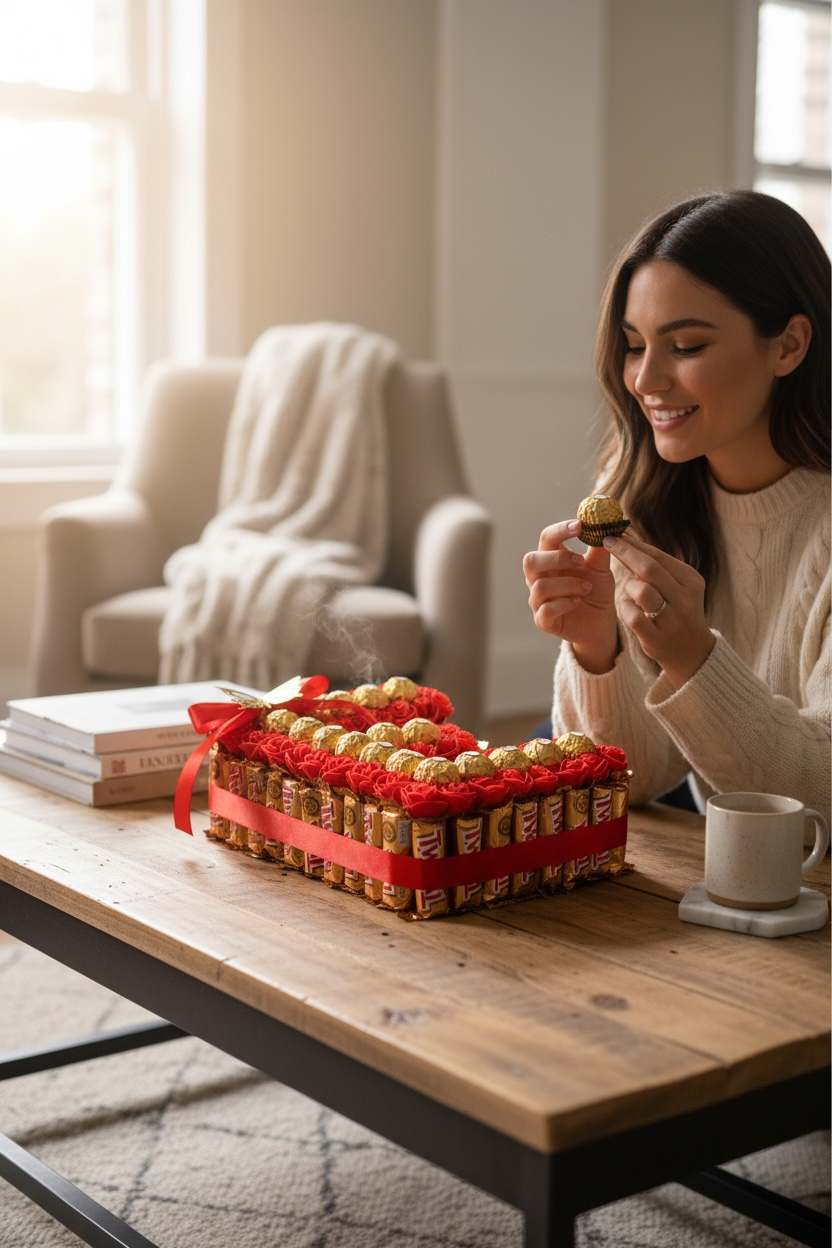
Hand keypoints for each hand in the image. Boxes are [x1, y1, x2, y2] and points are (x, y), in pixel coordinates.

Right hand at [523, 520, 618, 671]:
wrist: (601, 622)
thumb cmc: (596, 591)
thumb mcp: (601, 568)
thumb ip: (600, 548)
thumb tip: (605, 524)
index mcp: (551, 560)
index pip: (547, 538)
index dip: (560, 530)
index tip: (579, 525)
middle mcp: (539, 578)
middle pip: (530, 561)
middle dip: (556, 558)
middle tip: (580, 560)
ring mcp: (538, 600)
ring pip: (540, 586)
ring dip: (568, 584)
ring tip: (587, 587)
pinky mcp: (543, 621)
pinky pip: (546, 610)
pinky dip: (564, 603)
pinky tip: (578, 601)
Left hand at [602, 532, 714, 688]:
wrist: (690, 650)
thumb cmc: (676, 609)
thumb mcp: (676, 586)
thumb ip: (656, 568)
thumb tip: (624, 540)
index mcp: (691, 580)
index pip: (658, 556)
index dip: (633, 544)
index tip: (613, 534)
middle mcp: (685, 599)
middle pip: (650, 569)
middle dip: (625, 553)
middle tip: (607, 543)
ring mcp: (673, 620)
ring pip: (641, 591)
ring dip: (629, 586)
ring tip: (632, 591)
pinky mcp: (657, 639)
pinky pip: (632, 616)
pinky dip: (625, 608)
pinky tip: (629, 609)